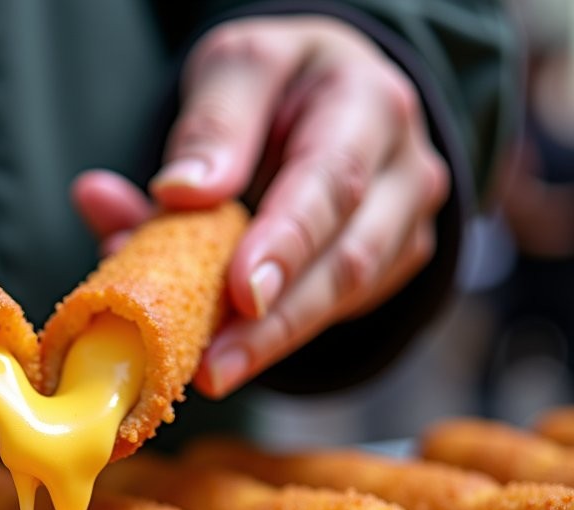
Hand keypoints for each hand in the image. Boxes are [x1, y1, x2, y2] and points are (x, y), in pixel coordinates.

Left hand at [72, 16, 448, 397]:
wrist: (329, 94)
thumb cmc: (279, 82)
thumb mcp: (238, 67)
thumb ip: (211, 124)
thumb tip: (180, 193)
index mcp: (367, 103)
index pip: (333, 183)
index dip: (287, 243)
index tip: (243, 292)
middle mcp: (403, 170)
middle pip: (348, 260)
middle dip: (277, 323)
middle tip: (213, 367)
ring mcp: (403, 224)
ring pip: (345, 299)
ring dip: (271, 341)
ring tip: (209, 369)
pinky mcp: (387, 266)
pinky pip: (334, 310)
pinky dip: (275, 332)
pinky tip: (224, 344)